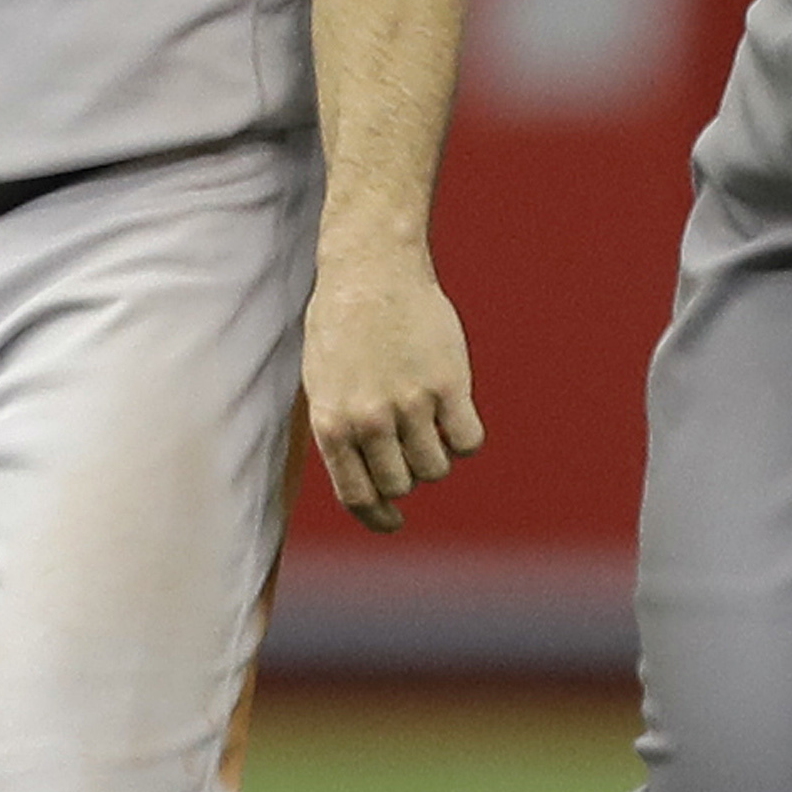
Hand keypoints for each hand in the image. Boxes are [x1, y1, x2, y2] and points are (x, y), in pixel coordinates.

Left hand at [302, 247, 484, 533]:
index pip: (358, 496)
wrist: (372, 269)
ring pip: (435, 468)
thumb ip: (340, 432)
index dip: (379, 517)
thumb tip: (367, 484)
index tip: (395, 521)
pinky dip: (465, 439)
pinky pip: (468, 440)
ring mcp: (410, 403)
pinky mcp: (448, 384)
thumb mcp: (323, 384)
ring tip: (430, 424)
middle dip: (407, 475)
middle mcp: (370, 420)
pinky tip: (456, 415)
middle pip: (401, 484)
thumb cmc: (342, 325)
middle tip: (409, 446)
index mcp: (332, 424)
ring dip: (436, 456)